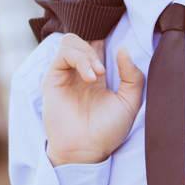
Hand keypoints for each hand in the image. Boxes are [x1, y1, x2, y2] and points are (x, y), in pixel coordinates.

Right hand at [42, 35, 144, 165]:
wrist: (88, 149)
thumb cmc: (108, 130)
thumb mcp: (130, 101)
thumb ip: (132, 75)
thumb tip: (123, 49)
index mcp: (98, 75)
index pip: (99, 44)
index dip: (107, 35)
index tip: (118, 36)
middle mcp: (81, 71)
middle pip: (84, 38)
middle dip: (97, 43)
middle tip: (105, 67)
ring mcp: (66, 74)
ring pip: (71, 41)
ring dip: (88, 53)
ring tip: (98, 74)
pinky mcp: (53, 79)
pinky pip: (63, 54)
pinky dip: (79, 59)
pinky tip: (90, 77)